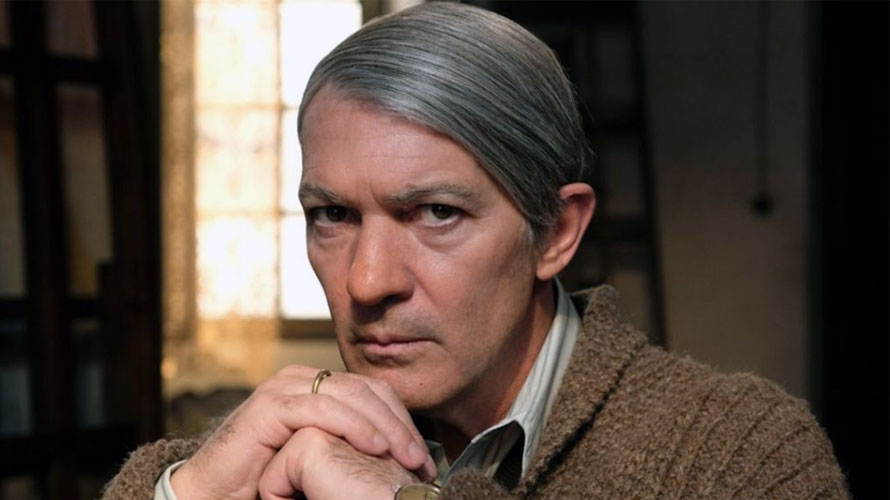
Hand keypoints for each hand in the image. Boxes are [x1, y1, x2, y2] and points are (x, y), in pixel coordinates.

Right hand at [171, 365, 435, 499]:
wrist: (217, 492)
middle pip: (367, 389)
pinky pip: (320, 409)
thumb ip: (351, 444)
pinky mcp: (270, 406)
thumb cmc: (269, 478)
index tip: (424, 454)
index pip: (373, 390)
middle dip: (400, 424)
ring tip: (406, 455)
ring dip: (384, 426)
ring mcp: (284, 388)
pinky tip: (375, 446)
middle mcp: (302, 379)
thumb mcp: (322, 457)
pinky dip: (352, 426)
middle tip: (423, 458)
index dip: (403, 419)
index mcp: (318, 386)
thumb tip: (404, 456)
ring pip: (349, 395)